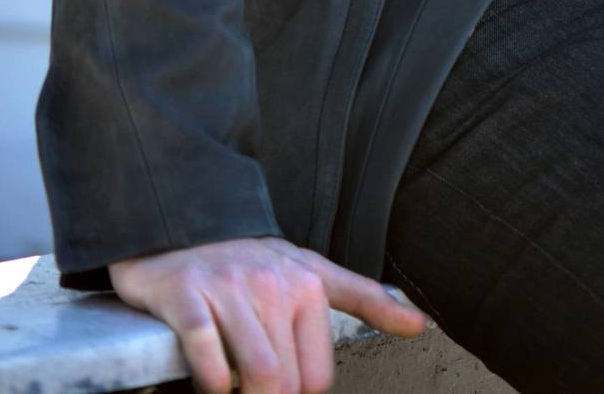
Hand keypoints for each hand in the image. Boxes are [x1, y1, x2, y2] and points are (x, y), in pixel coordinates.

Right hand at [108, 235, 428, 393]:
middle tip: (253, 387)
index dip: (296, 393)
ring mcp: (228, 287)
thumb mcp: (312, 271)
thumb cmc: (251, 263)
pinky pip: (207, 359)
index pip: (315, 377)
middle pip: (284, 381)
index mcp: (307, 281)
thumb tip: (420, 325)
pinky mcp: (186, 294)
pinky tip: (209, 379)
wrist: (182, 227)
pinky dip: (211, 384)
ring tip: (233, 388)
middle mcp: (272, 281)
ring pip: (256, 373)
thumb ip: (365, 299)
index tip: (281, 385)